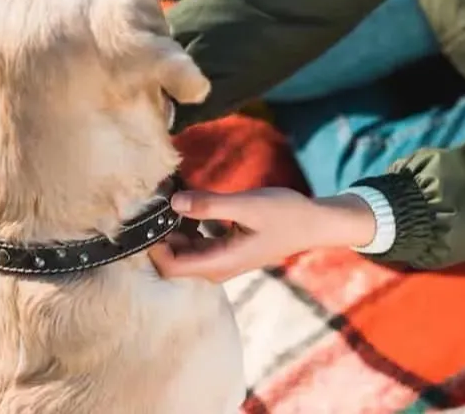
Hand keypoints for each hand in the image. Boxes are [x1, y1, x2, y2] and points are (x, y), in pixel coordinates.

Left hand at [148, 187, 374, 282]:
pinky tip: (192, 201)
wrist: (313, 223)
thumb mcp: (247, 205)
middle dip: (160, 232)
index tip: (151, 213)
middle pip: (172, 259)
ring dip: (173, 226)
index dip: (153, 244)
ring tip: (174, 196)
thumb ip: (209, 205)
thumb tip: (173, 202)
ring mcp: (220, 260)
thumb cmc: (285, 214)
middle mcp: (216, 267)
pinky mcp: (224, 249)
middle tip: (159, 198)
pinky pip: (195, 241)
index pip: (169, 266)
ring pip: (182, 249)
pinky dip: (188, 224)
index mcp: (219, 263)